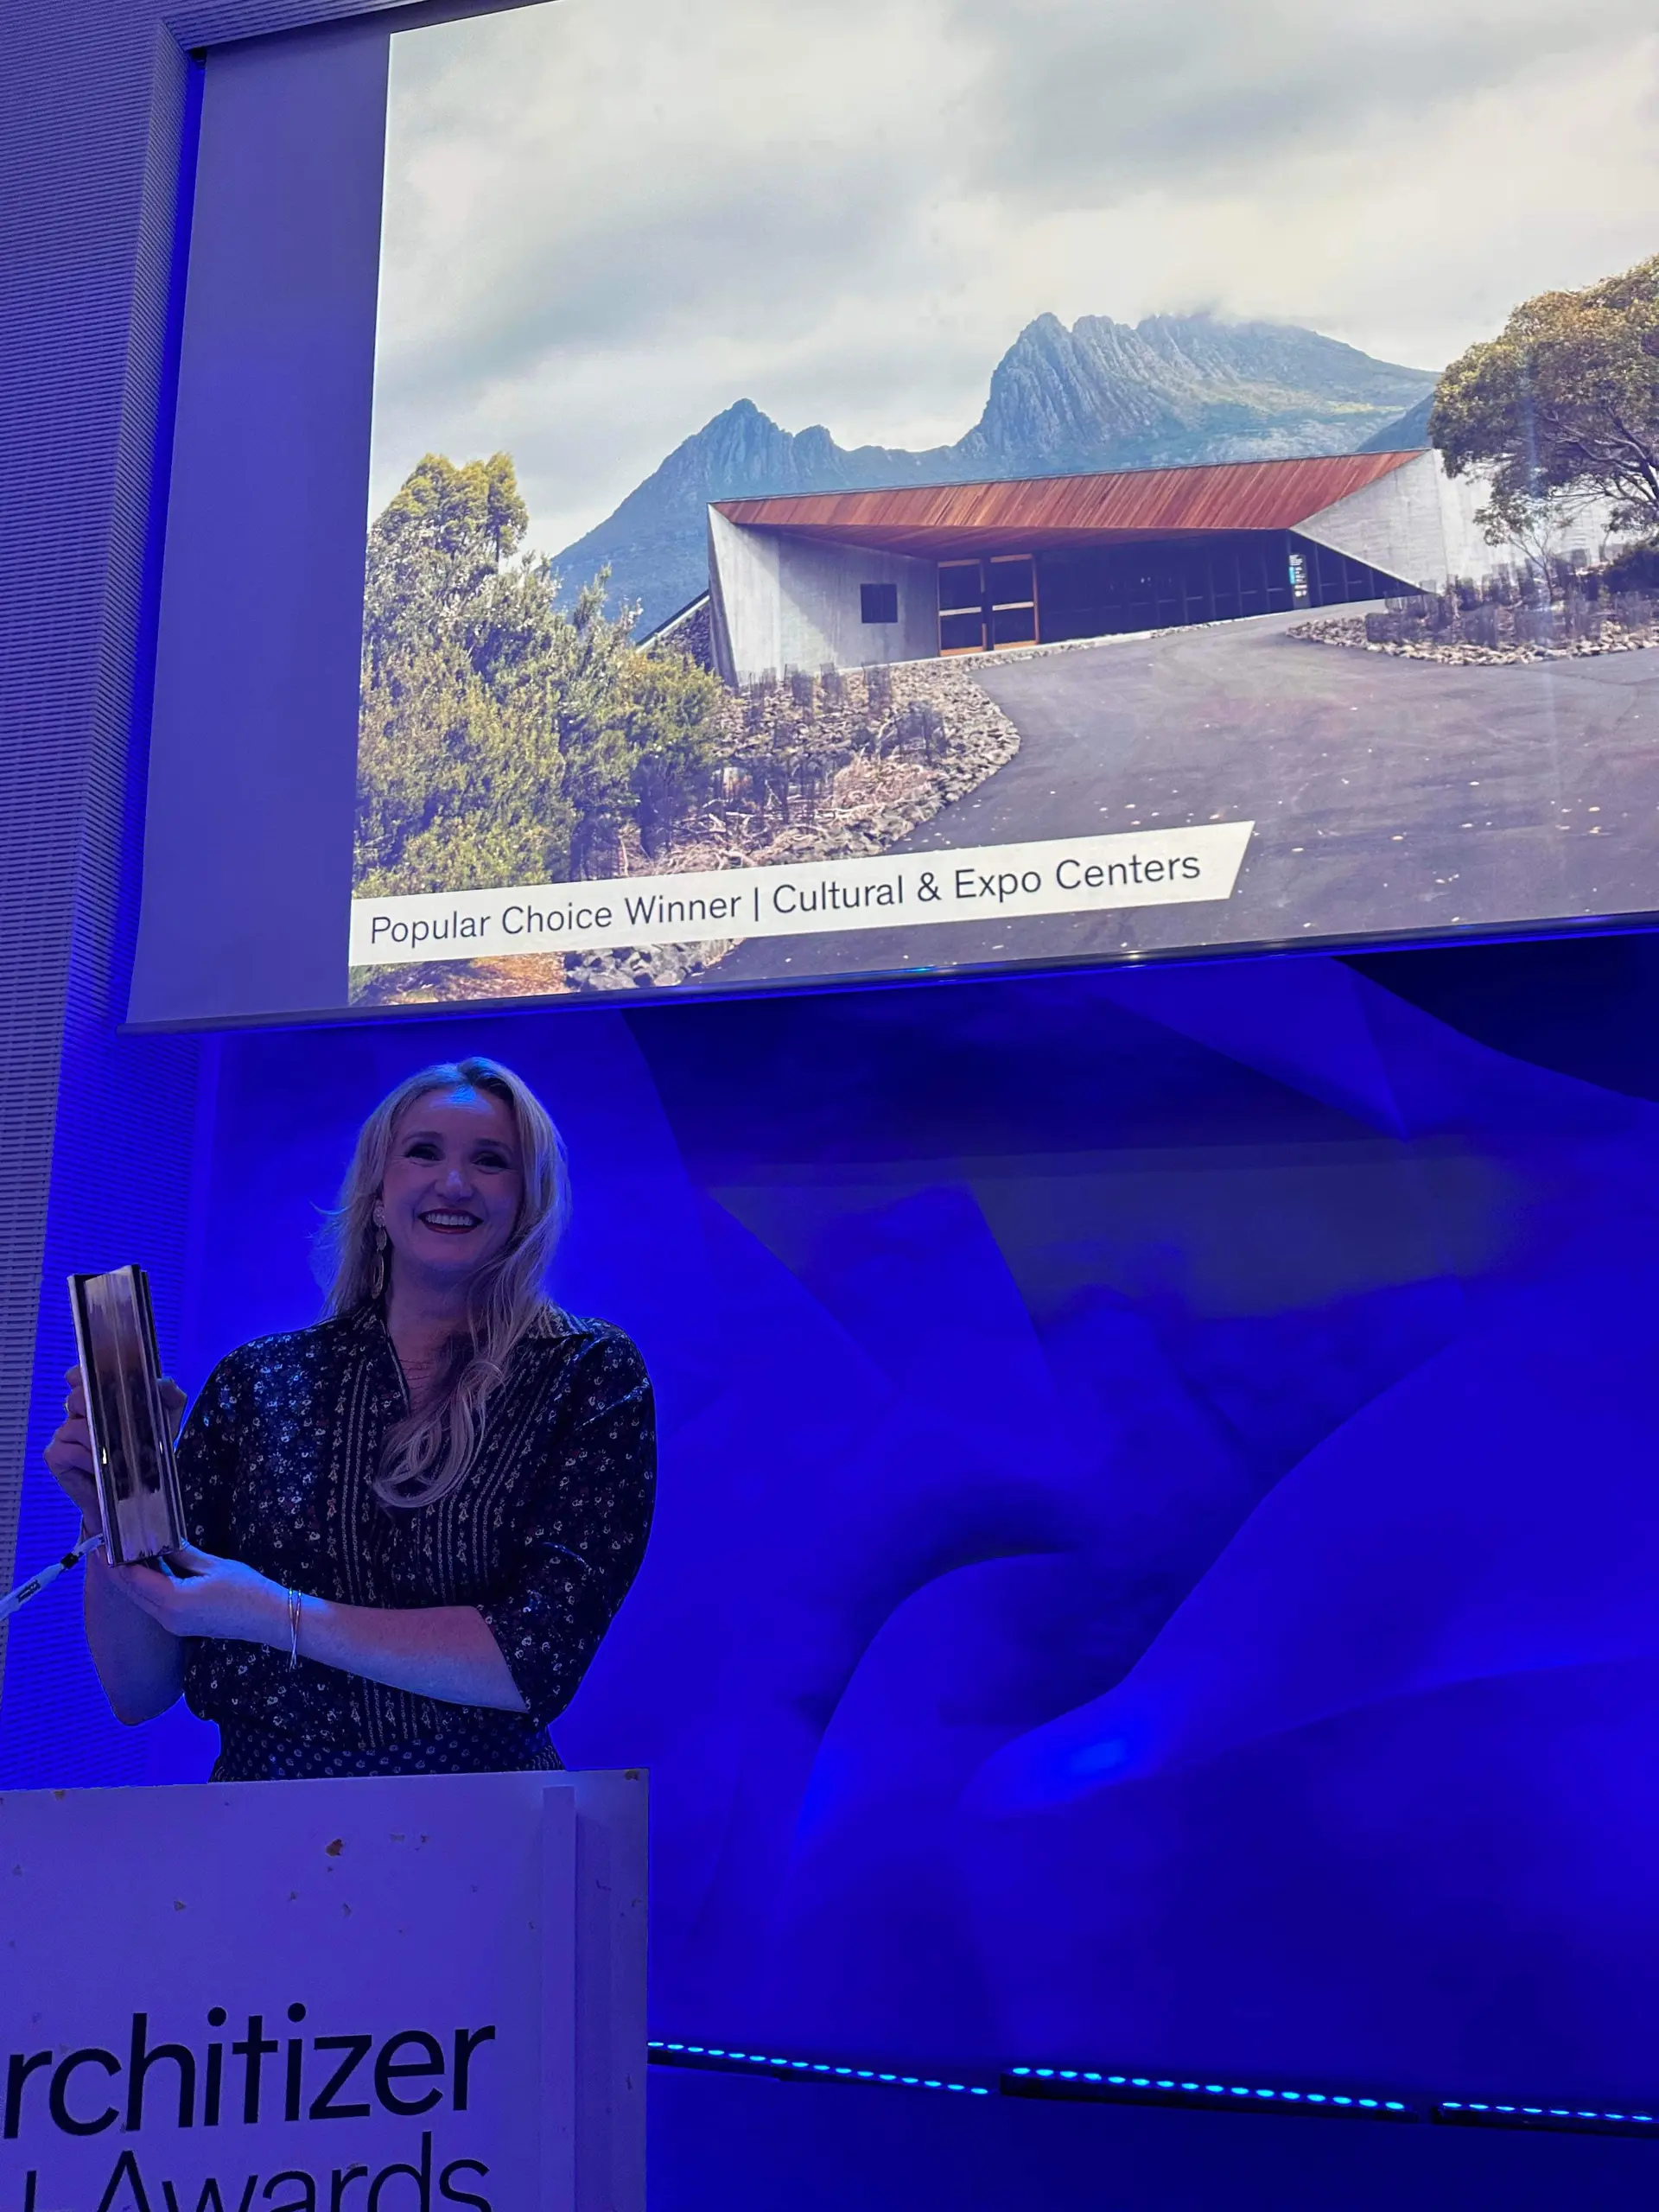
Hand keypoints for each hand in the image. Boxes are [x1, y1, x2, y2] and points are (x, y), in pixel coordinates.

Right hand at [44, 1366, 187, 1534]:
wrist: (133, 1494)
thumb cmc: (147, 1452)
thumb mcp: (166, 1421)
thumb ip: (170, 1397)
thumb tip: (162, 1382)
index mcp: (100, 1398)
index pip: (81, 1376)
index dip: (83, 1375)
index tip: (95, 1379)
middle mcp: (78, 1413)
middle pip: (77, 1397)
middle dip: (100, 1407)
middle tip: (121, 1424)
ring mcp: (64, 1434)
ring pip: (76, 1425)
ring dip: (101, 1440)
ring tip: (117, 1453)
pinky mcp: (55, 1456)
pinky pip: (69, 1449)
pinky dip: (89, 1458)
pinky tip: (100, 1466)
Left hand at [106, 1544, 287, 1646]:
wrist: (268, 1619)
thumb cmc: (246, 1590)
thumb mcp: (213, 1565)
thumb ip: (181, 1553)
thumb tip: (161, 1539)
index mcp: (172, 1600)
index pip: (133, 1579)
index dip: (116, 1560)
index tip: (106, 1540)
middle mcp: (166, 1617)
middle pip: (132, 1592)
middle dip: (119, 1569)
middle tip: (108, 1543)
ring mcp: (172, 1625)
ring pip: (141, 1599)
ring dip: (132, 1579)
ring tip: (124, 1553)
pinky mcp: (180, 1626)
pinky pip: (154, 1605)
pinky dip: (147, 1588)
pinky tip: (149, 1570)